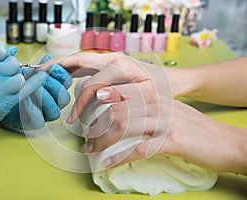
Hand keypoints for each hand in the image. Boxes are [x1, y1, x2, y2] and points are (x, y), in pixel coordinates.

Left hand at [0, 54, 71, 131]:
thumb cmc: (15, 83)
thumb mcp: (26, 72)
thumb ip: (38, 66)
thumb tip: (49, 57)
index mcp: (56, 88)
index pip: (66, 82)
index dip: (62, 75)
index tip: (51, 67)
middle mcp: (54, 102)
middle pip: (64, 98)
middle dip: (53, 86)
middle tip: (41, 76)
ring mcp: (45, 114)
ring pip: (54, 110)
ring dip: (43, 97)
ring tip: (32, 87)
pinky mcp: (34, 123)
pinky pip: (39, 120)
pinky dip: (31, 108)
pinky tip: (23, 98)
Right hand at [39, 52, 168, 122]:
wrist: (172, 80)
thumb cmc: (161, 88)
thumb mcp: (147, 94)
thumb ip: (124, 94)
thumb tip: (99, 95)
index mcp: (119, 65)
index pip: (88, 79)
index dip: (75, 95)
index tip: (67, 111)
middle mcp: (111, 59)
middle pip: (77, 59)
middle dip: (56, 67)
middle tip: (37, 73)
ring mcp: (109, 60)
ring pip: (79, 60)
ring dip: (62, 66)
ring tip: (44, 73)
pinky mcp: (109, 65)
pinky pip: (86, 65)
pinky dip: (71, 68)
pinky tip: (63, 75)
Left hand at [81, 81, 246, 174]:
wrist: (224, 142)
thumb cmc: (195, 127)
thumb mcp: (171, 110)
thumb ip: (150, 106)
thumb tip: (123, 112)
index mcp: (157, 95)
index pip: (122, 92)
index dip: (102, 99)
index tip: (87, 110)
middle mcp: (159, 104)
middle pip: (117, 109)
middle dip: (96, 125)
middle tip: (85, 136)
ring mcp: (165, 121)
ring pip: (123, 126)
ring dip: (102, 140)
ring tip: (90, 149)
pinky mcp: (171, 141)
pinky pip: (138, 149)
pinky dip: (119, 158)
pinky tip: (107, 164)